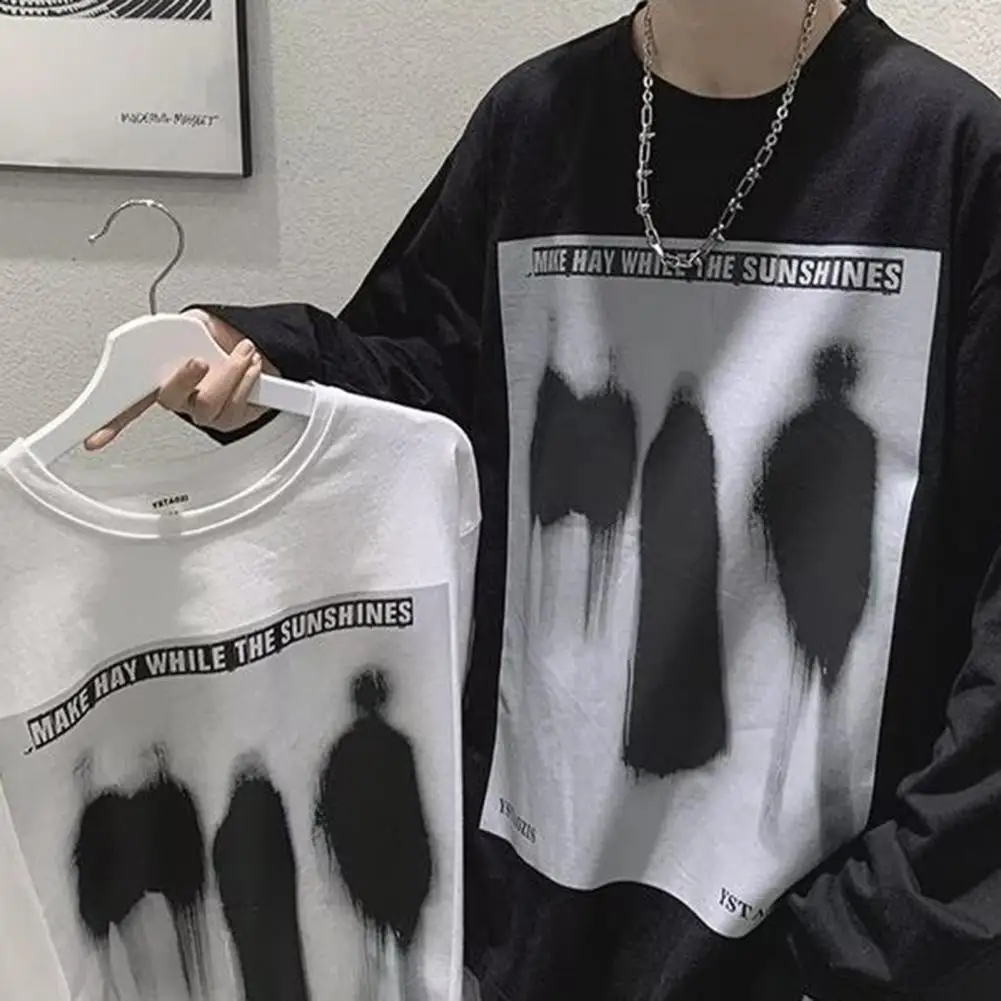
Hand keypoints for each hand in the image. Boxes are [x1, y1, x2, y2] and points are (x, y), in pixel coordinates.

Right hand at [84, 310, 277, 449]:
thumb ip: (177, 328)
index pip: (126, 402)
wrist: (252, 351)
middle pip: (170, 399)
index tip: (94, 439)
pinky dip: (247, 379)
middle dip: (184, 379)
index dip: (108, 421)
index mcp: (160, 377)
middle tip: (198, 361)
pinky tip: (250, 366)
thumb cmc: (217, 342)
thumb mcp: (193, 325)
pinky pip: (236, 406)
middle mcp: (179, 399)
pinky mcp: (229, 418)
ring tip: (243, 352)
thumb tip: (171, 331)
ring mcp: (204, 412)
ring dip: (230, 372)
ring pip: (208, 403)